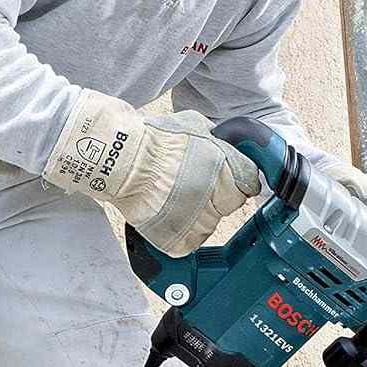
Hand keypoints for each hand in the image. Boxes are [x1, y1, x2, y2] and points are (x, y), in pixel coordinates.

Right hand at [44, 93, 261, 255]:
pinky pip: (189, 241)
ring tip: (172, 199)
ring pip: (209, 224)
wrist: (118, 161)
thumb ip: (216, 139)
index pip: (247, 184)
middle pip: (229, 205)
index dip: (234, 181)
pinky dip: (180, 233)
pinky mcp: (179, 239)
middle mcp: (216, 195)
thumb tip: (225, 143)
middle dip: (215, 197)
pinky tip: (166, 215)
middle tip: (189, 186)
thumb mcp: (194, 125)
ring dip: (196, 214)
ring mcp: (198, 220)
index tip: (223, 181)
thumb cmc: (152, 140)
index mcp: (226, 167)